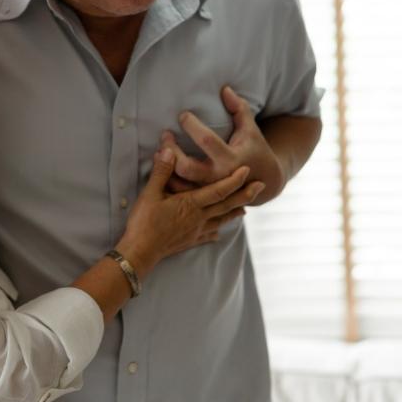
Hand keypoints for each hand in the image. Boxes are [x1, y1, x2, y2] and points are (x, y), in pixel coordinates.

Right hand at [116, 149, 264, 274]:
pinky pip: (208, 235)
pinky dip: (216, 231)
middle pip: (227, 205)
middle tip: (261, 186)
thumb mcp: (150, 193)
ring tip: (246, 208)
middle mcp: (199, 217)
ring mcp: (196, 231)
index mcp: (191, 204)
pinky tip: (219, 232)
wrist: (140, 252)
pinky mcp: (189, 241)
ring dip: (235, 212)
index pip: (219, 190)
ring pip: (221, 220)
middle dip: (245, 194)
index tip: (247, 169)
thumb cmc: (144, 222)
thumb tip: (169, 150)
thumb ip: (162, 171)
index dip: (234, 180)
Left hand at [162, 86, 285, 205]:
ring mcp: (209, 190)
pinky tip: (162, 166)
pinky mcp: (202, 197)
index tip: (182, 115)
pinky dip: (169, 181)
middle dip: (171, 150)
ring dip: (165, 167)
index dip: (192, 126)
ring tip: (158, 151)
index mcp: (231, 158)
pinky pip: (179, 192)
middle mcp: (219, 177)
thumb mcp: (250, 127)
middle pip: (186, 167)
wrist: (264, 180)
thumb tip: (224, 89)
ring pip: (179, 183)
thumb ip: (239, 108)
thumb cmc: (254, 147)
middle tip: (164, 135)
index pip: (207, 140)